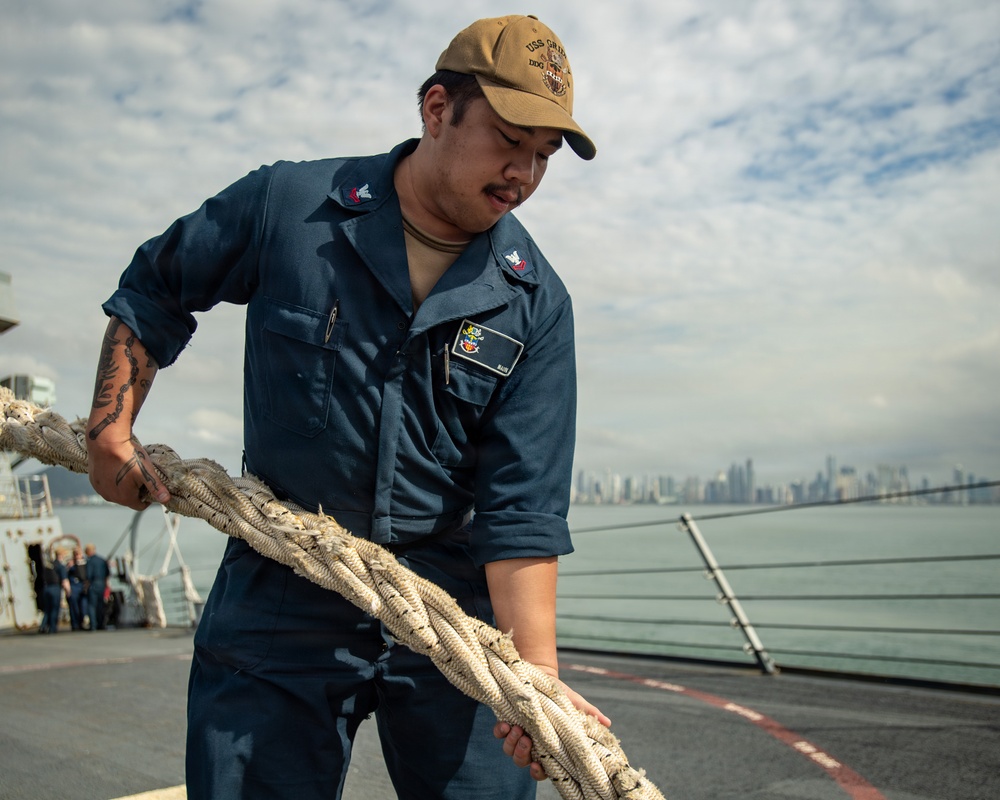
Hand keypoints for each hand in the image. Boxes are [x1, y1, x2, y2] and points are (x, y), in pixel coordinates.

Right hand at [88, 436, 170, 509]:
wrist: (106, 442)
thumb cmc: (128, 457)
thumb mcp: (146, 472)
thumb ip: (156, 488)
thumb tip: (166, 500)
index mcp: (125, 498)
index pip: (140, 506)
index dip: (147, 497)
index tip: (150, 485)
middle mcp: (111, 498)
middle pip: (128, 499)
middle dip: (135, 491)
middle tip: (139, 475)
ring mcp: (100, 490)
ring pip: (117, 492)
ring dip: (123, 486)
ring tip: (128, 470)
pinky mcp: (94, 481)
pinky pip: (106, 485)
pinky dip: (112, 480)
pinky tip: (116, 468)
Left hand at [493, 670, 610, 780]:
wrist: (540, 674)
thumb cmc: (559, 693)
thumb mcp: (574, 703)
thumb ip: (588, 713)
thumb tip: (607, 723)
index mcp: (548, 746)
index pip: (543, 769)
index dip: (539, 771)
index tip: (539, 765)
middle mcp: (531, 743)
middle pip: (523, 762)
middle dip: (522, 755)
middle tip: (527, 739)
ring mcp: (518, 733)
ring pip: (510, 751)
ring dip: (512, 744)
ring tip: (518, 729)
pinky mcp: (506, 721)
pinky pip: (499, 734)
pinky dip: (501, 731)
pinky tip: (506, 724)